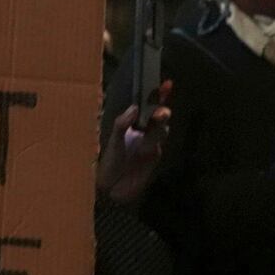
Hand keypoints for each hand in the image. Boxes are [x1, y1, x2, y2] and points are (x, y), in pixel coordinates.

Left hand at [97, 84, 171, 205]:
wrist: (111, 190)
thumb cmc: (109, 164)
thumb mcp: (113, 142)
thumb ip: (122, 124)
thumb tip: (135, 108)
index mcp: (132, 125)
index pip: (146, 106)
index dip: (156, 95)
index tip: (165, 84)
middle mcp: (143, 132)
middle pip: (157, 117)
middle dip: (160, 111)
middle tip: (160, 109)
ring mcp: (150, 144)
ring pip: (160, 129)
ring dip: (160, 123)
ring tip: (158, 117)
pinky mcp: (154, 157)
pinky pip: (158, 145)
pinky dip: (156, 139)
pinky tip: (151, 138)